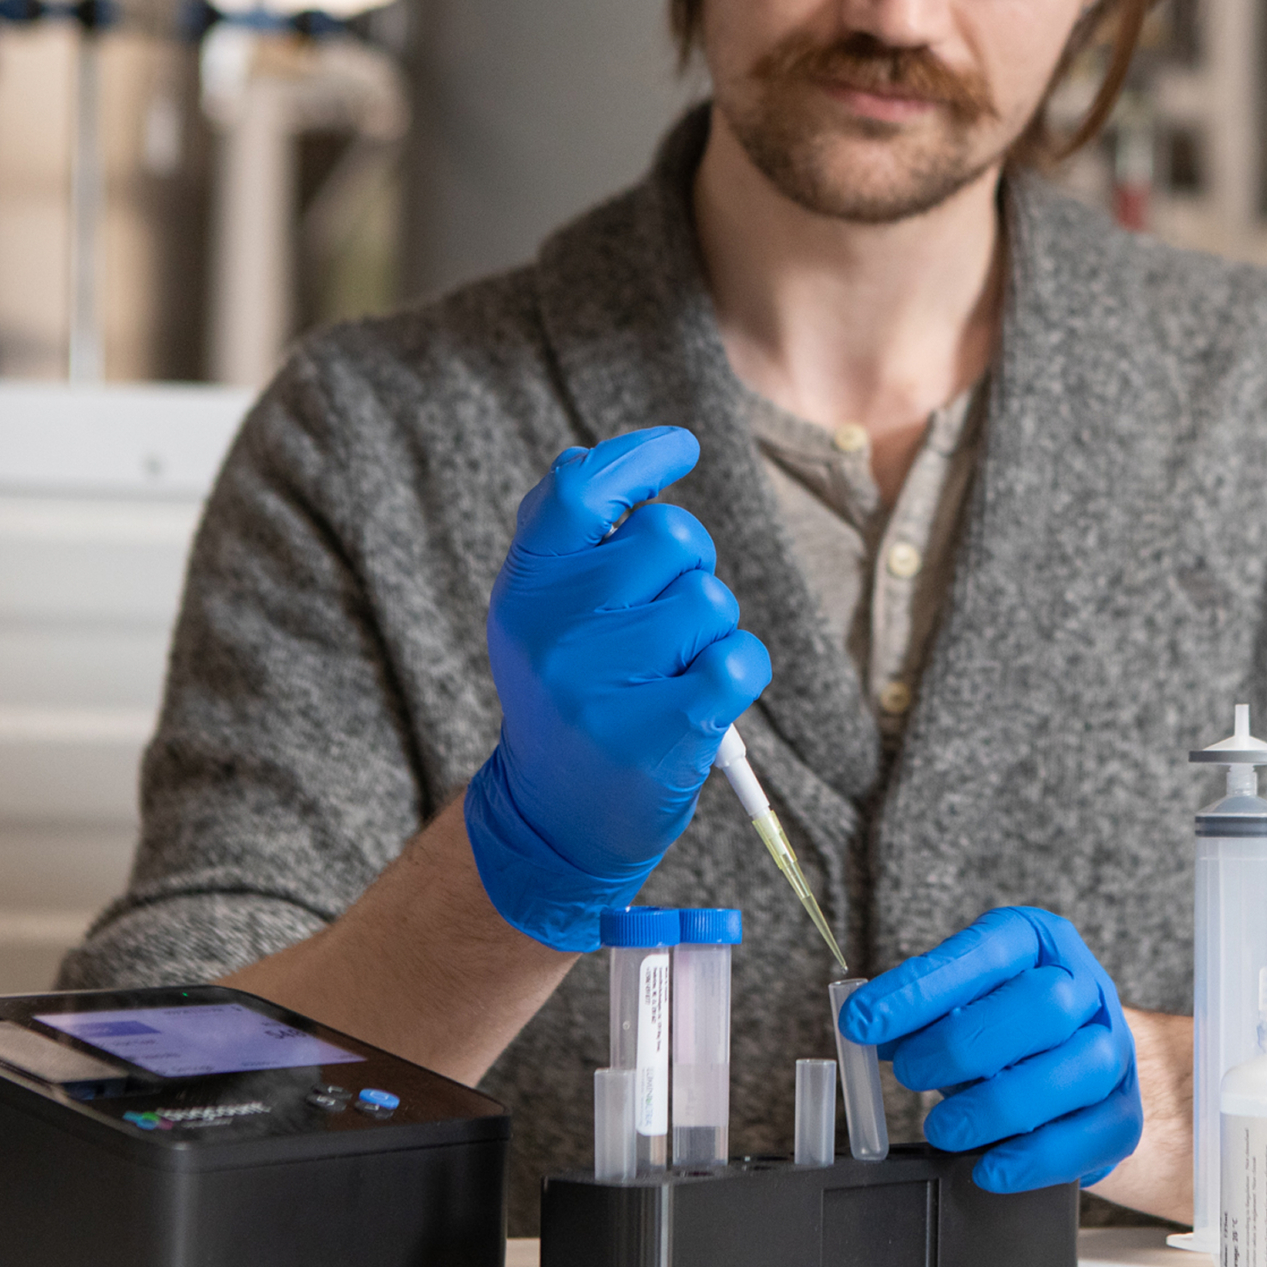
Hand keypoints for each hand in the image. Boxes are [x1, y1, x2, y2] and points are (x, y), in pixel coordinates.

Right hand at [465, 426, 769, 951]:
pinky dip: (739, 670)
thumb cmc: (568, 696)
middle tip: (661, 623)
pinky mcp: (660, 731)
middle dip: (689, 568)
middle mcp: (555, 631)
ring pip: (711, 600)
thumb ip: (564, 541)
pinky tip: (704, 697)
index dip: (639, 458)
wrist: (559, 818)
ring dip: (712, 629)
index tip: (681, 447)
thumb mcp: (539, 616)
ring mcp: (604, 684)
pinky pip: (741, 658)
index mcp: (526, 590)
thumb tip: (596, 458)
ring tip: (672, 671)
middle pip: (672, 538)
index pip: (580, 489)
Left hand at [839, 907, 1141, 1192]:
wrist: (1074, 1057)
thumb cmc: (1003, 1025)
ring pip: (1078, 1070)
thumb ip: (920, 1012)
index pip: (986, 952)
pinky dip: (1038, 1158)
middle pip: (1046, 1005)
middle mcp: (1087, 988)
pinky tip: (990, 1169)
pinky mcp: (1124, 1111)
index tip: (862, 1021)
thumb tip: (863, 1027)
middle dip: (966, 1045)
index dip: (921, 988)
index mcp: (1040, 942)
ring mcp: (1114, 1050)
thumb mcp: (960, 1001)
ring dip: (999, 1106)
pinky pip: (1095, 1135)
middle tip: (910, 1075)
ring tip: (943, 1128)